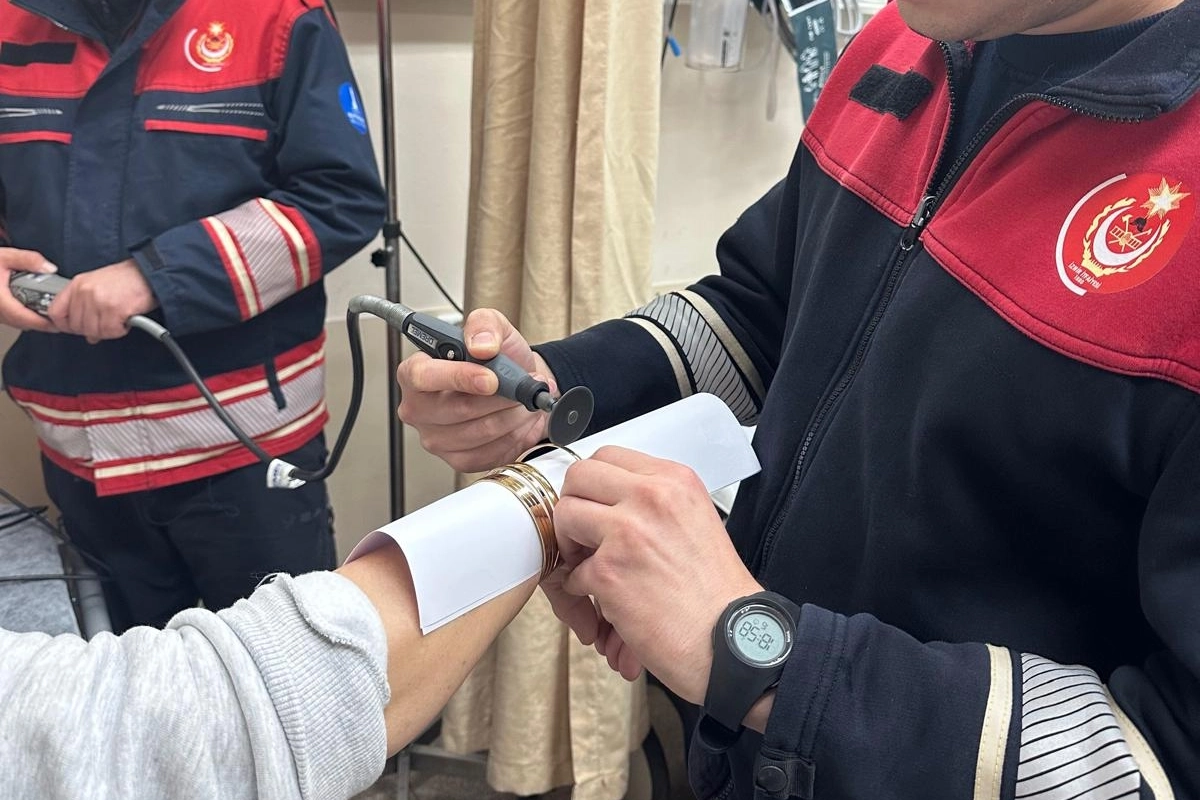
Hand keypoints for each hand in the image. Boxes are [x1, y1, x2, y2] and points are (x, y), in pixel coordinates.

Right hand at [0, 249, 58, 332]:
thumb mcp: (4, 256)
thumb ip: (27, 260)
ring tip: (49, 312)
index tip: (59, 321)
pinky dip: (24, 315)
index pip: (24, 318)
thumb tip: (49, 268)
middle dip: (42, 322)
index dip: (44, 322)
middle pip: (23, 323)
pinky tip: (32, 307)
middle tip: (60, 317)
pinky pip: (11, 319)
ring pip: (17, 323)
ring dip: (33, 320)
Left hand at [47, 259, 157, 343]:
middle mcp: (85, 292)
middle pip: (76, 326)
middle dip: (91, 329)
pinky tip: (125, 319)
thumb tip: (85, 331)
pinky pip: (110, 332)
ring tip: (117, 318)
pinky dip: (120, 330)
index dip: (63, 325)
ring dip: (107, 330)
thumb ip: (85, 306)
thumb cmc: (127, 279)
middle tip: (105, 323)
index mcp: (78, 284)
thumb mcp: (98, 285)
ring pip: (93, 331)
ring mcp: (99, 301)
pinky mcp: (114, 310)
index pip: (56, 312)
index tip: (72, 328)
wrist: (149, 274)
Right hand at [396, 308, 552, 471]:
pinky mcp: (457, 459)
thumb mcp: (494, 326)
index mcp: (415, 371)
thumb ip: (484, 325)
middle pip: (458, 408)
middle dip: (500, 396)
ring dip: (511, 414)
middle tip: (520, 385)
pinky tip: (514, 420)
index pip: (422, 377)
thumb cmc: (498, 358)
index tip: (491, 378)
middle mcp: (419, 407)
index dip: (459, 377)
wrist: (518, 385)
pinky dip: (512, 435)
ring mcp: (435, 437)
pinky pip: (489, 452)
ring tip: (522, 400)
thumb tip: (481, 344)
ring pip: (480, 430)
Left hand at [546, 446, 762, 703]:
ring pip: (564, 517)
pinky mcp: (609, 572)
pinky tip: (607, 605)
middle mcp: (651, 496)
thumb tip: (610, 502)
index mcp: (674, 481)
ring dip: (570, 546)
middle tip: (582, 536)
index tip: (594, 508)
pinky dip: (580, 594)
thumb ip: (655, 503)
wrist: (733, 641)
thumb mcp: (695, 521)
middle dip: (573, 506)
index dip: (592, 485)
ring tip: (590, 569)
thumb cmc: (717, 594)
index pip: (608, 456)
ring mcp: (627, 532)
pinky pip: (570, 573)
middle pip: (579, 477)